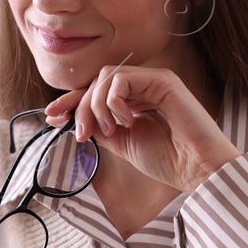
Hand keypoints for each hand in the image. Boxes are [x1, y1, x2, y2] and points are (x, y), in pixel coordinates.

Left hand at [43, 65, 239, 192]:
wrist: (196, 170)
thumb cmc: (168, 160)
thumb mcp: (121, 144)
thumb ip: (99, 128)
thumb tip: (68, 118)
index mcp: (135, 100)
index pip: (95, 91)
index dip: (71, 101)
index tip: (51, 116)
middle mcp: (144, 86)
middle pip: (96, 81)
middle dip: (80, 107)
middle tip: (82, 134)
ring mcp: (154, 81)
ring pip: (105, 77)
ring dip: (96, 106)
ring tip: (110, 130)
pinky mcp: (163, 81)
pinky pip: (122, 79)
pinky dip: (113, 100)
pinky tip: (125, 120)